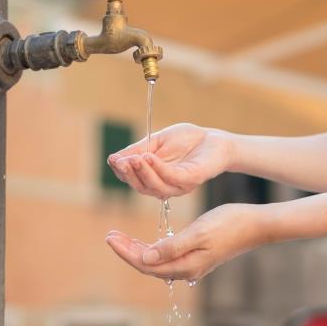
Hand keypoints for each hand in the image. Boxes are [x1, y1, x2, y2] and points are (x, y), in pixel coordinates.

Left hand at [105, 204, 269, 280]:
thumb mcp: (199, 232)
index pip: (146, 263)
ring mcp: (192, 264)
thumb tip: (145, 257)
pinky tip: (146, 242)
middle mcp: (186, 269)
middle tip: (110, 235)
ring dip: (137, 250)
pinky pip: (166, 257)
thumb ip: (172, 247)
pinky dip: (152, 249)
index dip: (126, 251)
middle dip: (127, 251)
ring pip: (156, 262)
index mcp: (185, 265)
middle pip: (148, 265)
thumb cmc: (229, 224)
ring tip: (121, 238)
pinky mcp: (196, 257)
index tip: (110, 237)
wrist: (256, 225)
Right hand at [107, 123, 232, 198]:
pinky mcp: (191, 180)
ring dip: (142, 172)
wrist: (214, 138)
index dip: (121, 171)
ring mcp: (178, 186)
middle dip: (129, 174)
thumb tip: (114, 158)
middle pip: (141, 187)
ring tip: (133, 158)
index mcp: (154, 178)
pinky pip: (171, 178)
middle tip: (120, 161)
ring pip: (155, 186)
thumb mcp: (156, 142)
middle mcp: (165, 186)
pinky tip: (149, 157)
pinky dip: (158, 168)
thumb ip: (138, 150)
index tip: (112, 159)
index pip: (133, 179)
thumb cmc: (187, 140)